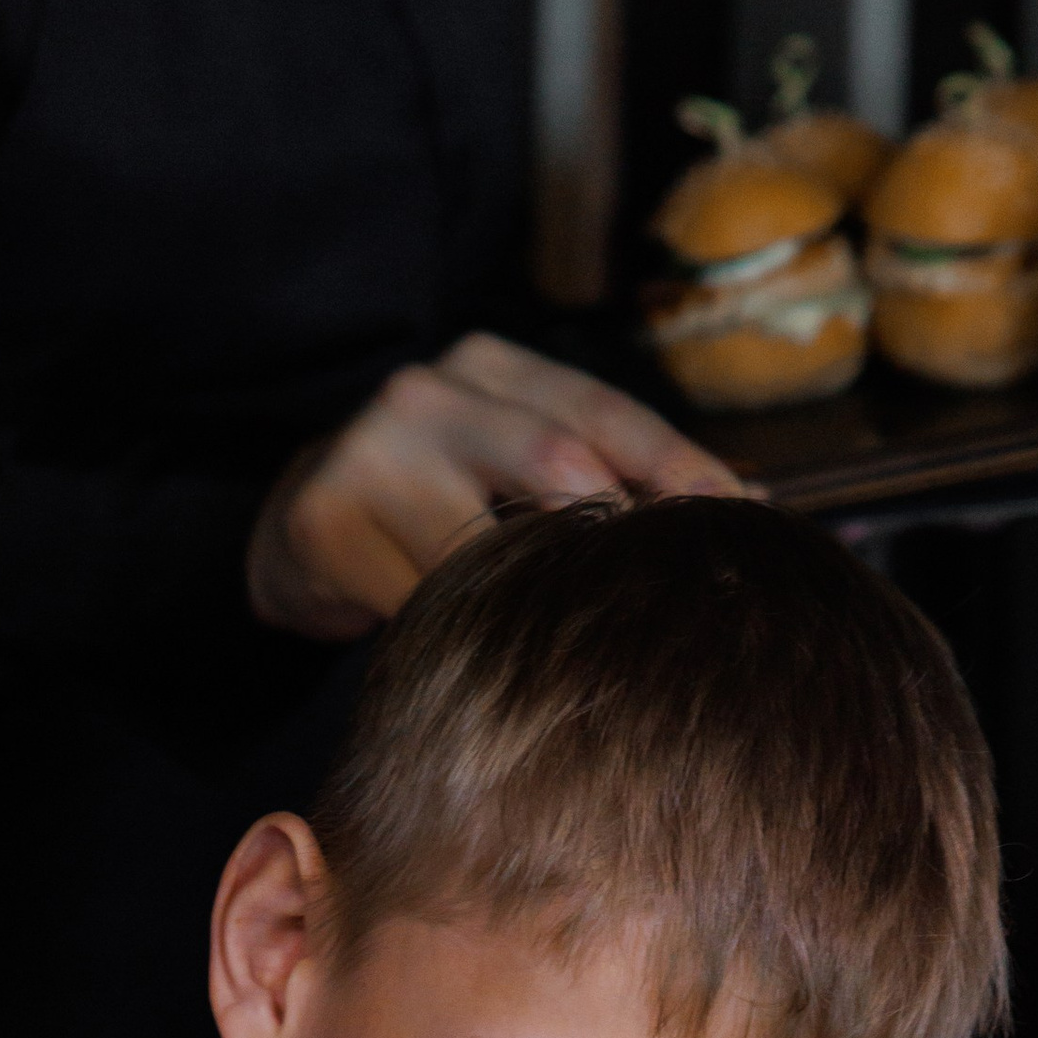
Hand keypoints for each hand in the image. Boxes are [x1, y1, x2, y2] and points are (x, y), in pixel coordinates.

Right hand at [246, 331, 744, 640]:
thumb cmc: (427, 511)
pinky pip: (417, 600)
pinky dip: (462, 637)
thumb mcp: (505, 468)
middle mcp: (431, 392)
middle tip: (674, 596)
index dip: (678, 468)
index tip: (744, 519)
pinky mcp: (326, 519)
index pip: (604, 413)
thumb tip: (741, 508)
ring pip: (485, 540)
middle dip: (620, 535)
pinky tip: (494, 671)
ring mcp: (371, 450)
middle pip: (555, 463)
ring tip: (588, 647)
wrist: (293, 533)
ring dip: (538, 600)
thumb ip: (592, 476)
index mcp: (492, 367)